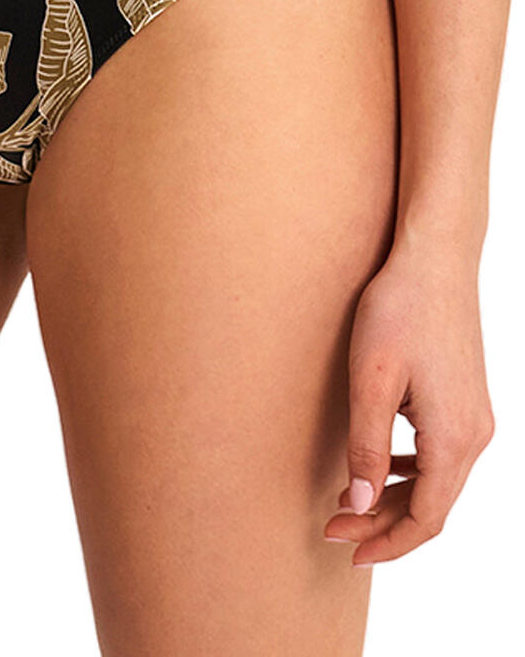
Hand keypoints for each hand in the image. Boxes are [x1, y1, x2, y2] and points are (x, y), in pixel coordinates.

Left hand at [323, 235, 494, 564]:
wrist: (435, 258)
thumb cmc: (399, 310)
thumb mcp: (371, 379)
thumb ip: (366, 447)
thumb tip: (360, 504)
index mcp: (454, 438)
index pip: (425, 519)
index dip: (386, 542)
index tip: (346, 549)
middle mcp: (474, 435)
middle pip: (432, 505)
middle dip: (382, 523)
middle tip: (332, 525)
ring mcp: (475, 417)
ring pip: (437, 482)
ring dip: (394, 498)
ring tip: (347, 501)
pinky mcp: (466, 399)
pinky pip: (440, 455)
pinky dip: (408, 471)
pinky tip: (377, 464)